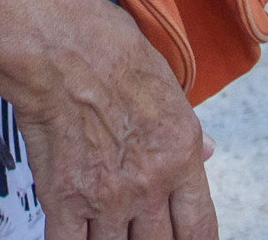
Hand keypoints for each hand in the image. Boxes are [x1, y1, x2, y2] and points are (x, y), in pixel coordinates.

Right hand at [1, 0, 217, 239]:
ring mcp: (107, 197)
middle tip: (139, 228)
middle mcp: (149, 185)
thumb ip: (187, 130)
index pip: (200, 227)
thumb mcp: (167, 85)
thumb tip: (210, 152)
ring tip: (106, 223)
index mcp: (181, 155)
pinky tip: (75, 234)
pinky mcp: (64, 199)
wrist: (57, 46)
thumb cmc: (108, 50)